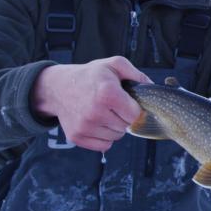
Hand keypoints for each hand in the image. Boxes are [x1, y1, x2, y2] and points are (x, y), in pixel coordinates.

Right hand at [32, 56, 150, 151]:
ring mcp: (85, 126)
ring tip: (104, 112)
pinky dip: (104, 138)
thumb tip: (152, 88)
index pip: (135, 114)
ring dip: (114, 127)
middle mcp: (95, 112)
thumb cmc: (90, 76)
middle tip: (114, 106)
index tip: (128, 103)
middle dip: (124, 117)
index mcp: (108, 93)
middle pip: (126, 126)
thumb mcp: (114, 65)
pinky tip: (97, 123)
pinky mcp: (77, 136)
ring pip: (116, 137)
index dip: (135, 109)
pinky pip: (103, 146)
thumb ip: (136, 74)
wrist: (58, 87)